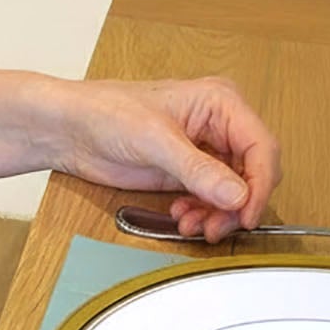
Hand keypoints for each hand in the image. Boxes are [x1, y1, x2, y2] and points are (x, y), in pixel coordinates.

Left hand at [48, 76, 280, 242]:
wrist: (69, 129)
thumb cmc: (106, 113)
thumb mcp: (155, 140)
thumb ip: (198, 170)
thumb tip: (237, 195)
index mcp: (220, 102)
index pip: (261, 146)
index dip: (260, 184)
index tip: (247, 214)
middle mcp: (218, 125)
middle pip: (251, 172)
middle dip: (238, 204)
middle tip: (217, 227)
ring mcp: (202, 150)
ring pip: (232, 190)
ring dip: (218, 213)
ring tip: (192, 225)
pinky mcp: (184, 172)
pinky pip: (209, 198)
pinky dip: (202, 213)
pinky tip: (182, 217)